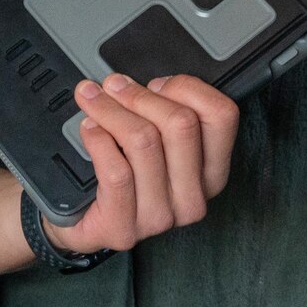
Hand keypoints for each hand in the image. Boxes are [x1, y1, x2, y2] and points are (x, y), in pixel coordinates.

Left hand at [42, 73, 239, 254]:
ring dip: (111, 110)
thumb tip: (139, 79)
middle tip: (113, 86)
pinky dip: (98, 139)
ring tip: (93, 101)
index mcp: (211, 171)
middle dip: (141, 95)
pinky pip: (116, 170)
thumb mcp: (156, 142)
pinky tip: (89, 129)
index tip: (156, 83)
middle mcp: (194, 196)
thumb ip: (162, 111)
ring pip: (144, 141)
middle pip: (181, 124)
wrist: (85, 221)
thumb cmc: (125, 174)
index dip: (187, 87)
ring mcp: (161, 216)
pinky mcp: (124, 227)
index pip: (222, 115)